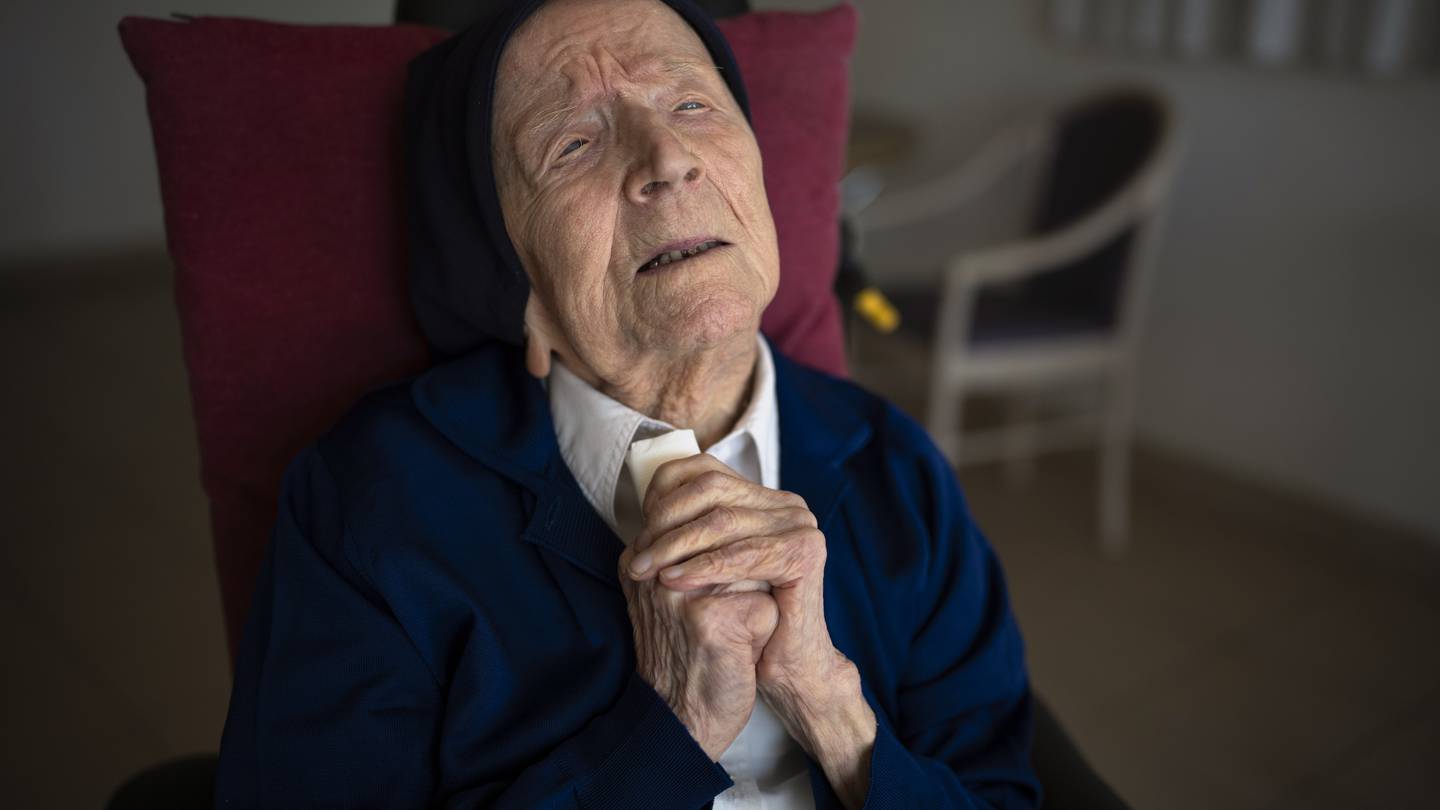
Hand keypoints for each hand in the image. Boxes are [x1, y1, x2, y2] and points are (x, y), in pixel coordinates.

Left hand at [626, 456, 875, 807]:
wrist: (782, 667)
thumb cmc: (739, 620)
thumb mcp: (708, 567)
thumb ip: (687, 532)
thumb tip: (643, 506)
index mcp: (763, 499)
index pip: (704, 469)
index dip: (664, 490)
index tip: (638, 524)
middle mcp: (787, 504)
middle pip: (712, 490)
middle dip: (666, 521)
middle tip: (638, 556)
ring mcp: (800, 525)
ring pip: (723, 521)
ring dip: (676, 545)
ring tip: (646, 570)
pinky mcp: (806, 552)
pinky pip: (745, 554)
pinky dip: (705, 566)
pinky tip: (675, 580)